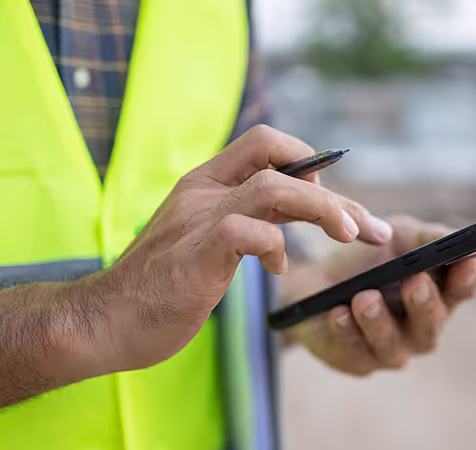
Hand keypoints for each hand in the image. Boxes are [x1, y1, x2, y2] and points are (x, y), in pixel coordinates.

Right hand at [81, 126, 387, 372]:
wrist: (104, 321)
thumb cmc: (165, 284)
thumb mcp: (212, 238)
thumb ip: (252, 217)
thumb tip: (304, 207)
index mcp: (207, 182)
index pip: (265, 142)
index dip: (307, 159)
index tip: (336, 197)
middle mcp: (203, 192)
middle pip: (281, 165)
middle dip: (337, 195)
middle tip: (370, 228)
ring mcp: (196, 221)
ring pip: (272, 188)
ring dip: (323, 209)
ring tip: (351, 235)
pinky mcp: (192, 257)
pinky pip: (245, 232)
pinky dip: (275, 245)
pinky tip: (280, 269)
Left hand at [288, 216, 475, 374]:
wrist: (315, 280)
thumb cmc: (367, 260)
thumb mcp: (399, 237)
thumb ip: (429, 238)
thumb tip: (458, 240)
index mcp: (438, 295)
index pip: (462, 290)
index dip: (466, 277)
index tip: (466, 260)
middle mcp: (420, 328)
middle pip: (432, 323)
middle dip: (424, 303)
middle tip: (414, 282)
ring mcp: (390, 349)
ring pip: (391, 344)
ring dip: (378, 320)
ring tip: (365, 297)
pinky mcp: (357, 361)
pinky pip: (355, 351)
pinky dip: (347, 331)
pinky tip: (338, 312)